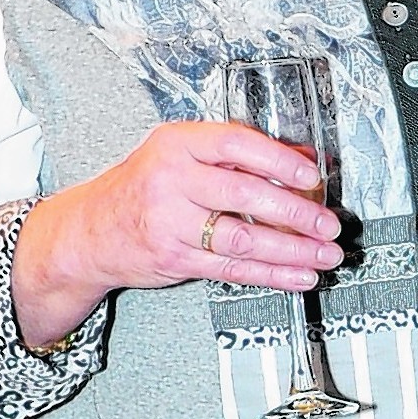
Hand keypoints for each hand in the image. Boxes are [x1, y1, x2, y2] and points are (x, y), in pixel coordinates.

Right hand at [12, 120, 343, 347]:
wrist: (89, 230)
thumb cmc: (145, 185)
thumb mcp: (184, 154)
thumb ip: (241, 155)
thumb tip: (304, 158)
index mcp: (178, 144)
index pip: (235, 144)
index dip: (278, 159)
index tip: (312, 174)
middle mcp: (172, 181)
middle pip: (244, 195)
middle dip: (295, 212)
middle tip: (328, 223)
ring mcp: (170, 223)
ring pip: (242, 238)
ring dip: (291, 250)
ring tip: (324, 254)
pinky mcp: (174, 259)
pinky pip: (231, 269)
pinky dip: (271, 274)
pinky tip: (298, 275)